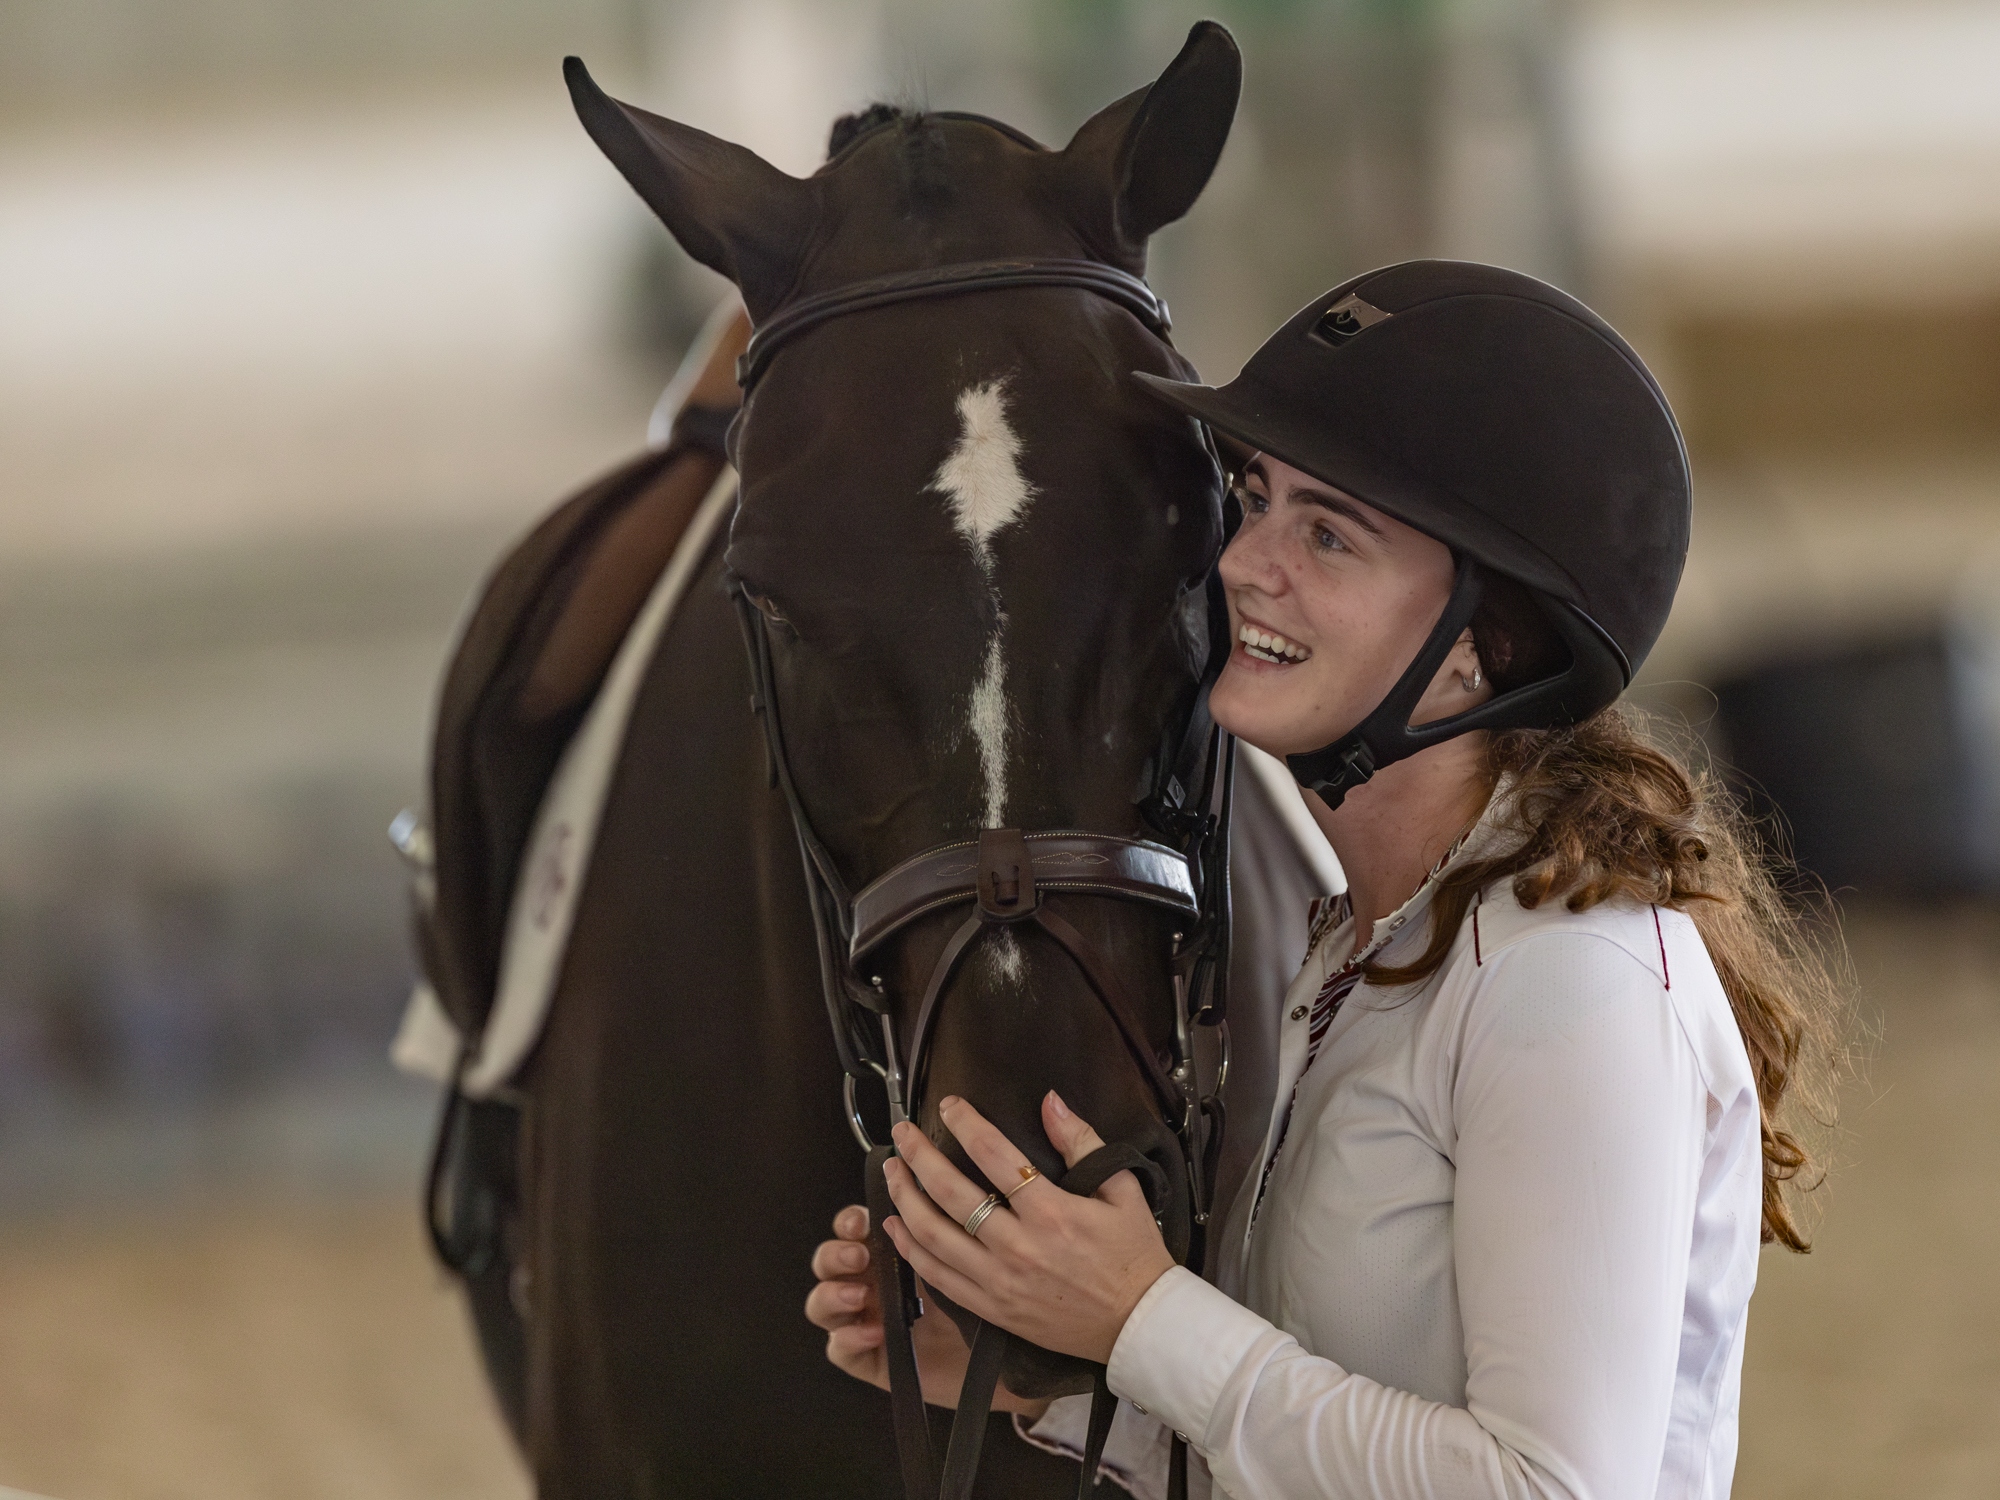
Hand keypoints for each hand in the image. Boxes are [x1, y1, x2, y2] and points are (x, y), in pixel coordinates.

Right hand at [803, 1204, 1050, 1415]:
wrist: (1004, 1361)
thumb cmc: (992, 1300)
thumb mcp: (973, 1257)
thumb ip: (952, 1226)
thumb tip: (946, 1182)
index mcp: (889, 1253)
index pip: (853, 1228)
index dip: (851, 1220)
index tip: (866, 1219)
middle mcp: (872, 1283)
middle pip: (830, 1259)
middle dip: (836, 1252)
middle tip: (859, 1255)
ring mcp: (866, 1321)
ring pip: (822, 1302)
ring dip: (832, 1293)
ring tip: (859, 1295)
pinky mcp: (869, 1360)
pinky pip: (840, 1350)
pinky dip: (848, 1339)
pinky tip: (875, 1332)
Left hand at [881, 1092, 1175, 1366]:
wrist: (1138, 1326)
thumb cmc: (1134, 1256)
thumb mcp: (1122, 1190)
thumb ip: (1083, 1142)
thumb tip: (1050, 1102)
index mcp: (1052, 1212)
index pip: (995, 1155)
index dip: (966, 1125)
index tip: (949, 1105)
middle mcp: (1019, 1246)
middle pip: (951, 1194)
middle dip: (919, 1157)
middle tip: (902, 1134)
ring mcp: (1000, 1281)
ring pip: (934, 1236)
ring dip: (905, 1199)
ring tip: (892, 1172)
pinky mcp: (992, 1309)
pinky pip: (938, 1278)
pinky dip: (911, 1250)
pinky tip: (895, 1226)